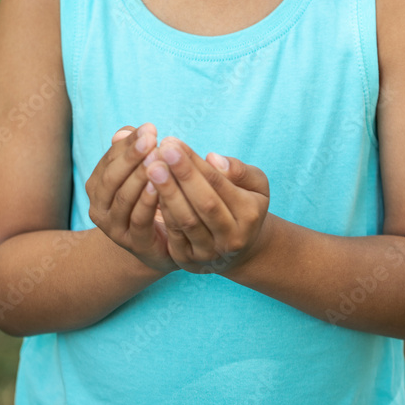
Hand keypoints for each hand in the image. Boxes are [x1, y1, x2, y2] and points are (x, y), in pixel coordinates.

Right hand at [86, 124, 179, 274]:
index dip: (129, 143)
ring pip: (123, 199)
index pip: (110, 159)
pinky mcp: (134, 243)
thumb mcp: (139, 173)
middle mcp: (99, 207)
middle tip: (152, 140)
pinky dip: (148, 202)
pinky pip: (139, 220)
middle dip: (132, 157)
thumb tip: (122, 132)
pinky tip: (160, 186)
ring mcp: (114, 228)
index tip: (150, 128)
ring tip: (157, 158)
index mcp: (97, 186)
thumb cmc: (147, 199)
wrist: (155, 243)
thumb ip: (131, 152)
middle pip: (112, 178)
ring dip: (140, 177)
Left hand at [143, 136, 269, 274]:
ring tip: (150, 168)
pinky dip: (162, 212)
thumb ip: (240, 170)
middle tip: (160, 152)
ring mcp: (209, 253)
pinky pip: (173, 234)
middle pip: (204, 203)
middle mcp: (232, 238)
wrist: (238, 249)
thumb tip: (212, 159)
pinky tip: (148, 191)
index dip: (194, 163)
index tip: (173, 143)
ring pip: (186, 221)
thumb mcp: (256, 185)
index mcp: (249, 215)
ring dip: (167, 193)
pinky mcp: (188, 262)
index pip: (219, 183)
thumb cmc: (245, 205)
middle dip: (181, 176)